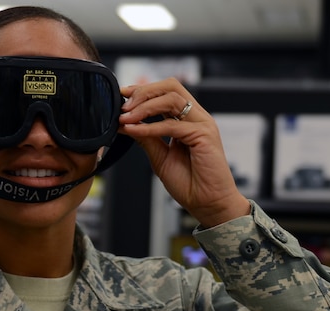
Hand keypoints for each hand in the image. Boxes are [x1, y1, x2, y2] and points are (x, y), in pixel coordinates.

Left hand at [119, 79, 249, 227]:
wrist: (207, 203)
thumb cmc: (188, 183)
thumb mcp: (159, 156)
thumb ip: (146, 138)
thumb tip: (125, 122)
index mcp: (187, 120)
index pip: (166, 92)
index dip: (143, 90)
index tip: (122, 94)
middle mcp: (196, 117)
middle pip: (170, 87)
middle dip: (143, 92)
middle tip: (123, 106)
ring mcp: (202, 124)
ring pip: (172, 99)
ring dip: (144, 106)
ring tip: (125, 117)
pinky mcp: (204, 135)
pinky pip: (172, 125)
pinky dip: (149, 126)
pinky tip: (133, 130)